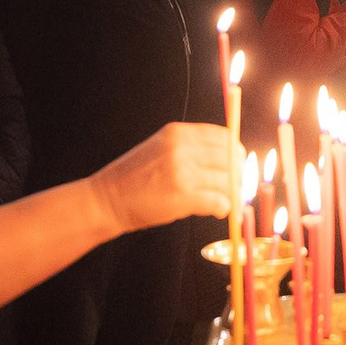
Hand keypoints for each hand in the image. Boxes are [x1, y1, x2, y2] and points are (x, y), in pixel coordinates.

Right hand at [88, 123, 232, 237]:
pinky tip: (216, 211)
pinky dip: (224, 208)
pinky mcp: (182, 196)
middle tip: (238, 189)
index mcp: (178, 133)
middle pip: (230, 158)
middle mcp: (182, 148)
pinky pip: (220, 201)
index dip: (236, 154)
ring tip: (225, 203)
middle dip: (239, 176)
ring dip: (231, 195)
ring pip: (228, 182)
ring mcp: (182, 171)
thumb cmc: (135, 178)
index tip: (238, 167)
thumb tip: (232, 161)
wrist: (106, 199)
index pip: (225, 137)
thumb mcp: (162, 149)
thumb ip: (192, 149)